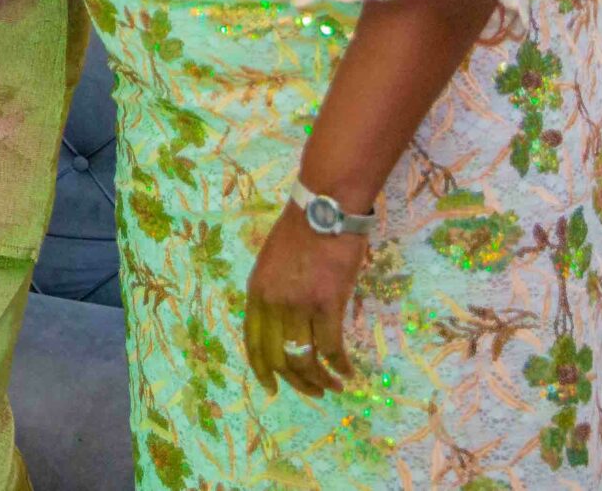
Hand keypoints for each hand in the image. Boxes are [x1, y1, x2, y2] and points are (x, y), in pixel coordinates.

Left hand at [243, 202, 364, 397]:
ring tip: (332, 387)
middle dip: (295, 382)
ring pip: (304, 358)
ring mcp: (299, 304)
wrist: (326, 208)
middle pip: (278, 357)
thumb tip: (281, 323)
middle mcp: (272, 302)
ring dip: (319, 380)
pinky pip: (331, 348)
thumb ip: (272, 292)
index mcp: (256, 291)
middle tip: (311, 392)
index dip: (261, 369)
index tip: (272, 387)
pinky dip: (340, 365)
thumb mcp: (271, 260)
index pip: (253, 342)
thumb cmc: (302, 230)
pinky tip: (348, 372)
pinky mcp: (328, 304)